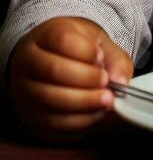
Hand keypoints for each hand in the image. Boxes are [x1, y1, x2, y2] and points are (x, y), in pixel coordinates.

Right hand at [6, 16, 133, 144]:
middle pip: (54, 71)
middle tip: (107, 83)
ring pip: (51, 100)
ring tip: (106, 100)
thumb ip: (114, 59)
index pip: (62, 40)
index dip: (86, 52)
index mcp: (46, 35)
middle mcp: (28, 62)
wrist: (54, 66)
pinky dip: (79, 121)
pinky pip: (52, 123)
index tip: (101, 58)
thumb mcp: (99, 45)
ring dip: (85, 103)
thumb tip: (121, 81)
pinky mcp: (30, 117)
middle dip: (87, 79)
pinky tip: (95, 114)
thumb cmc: (79, 53)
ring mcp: (24, 90)